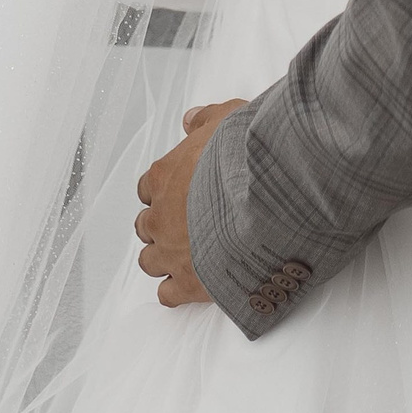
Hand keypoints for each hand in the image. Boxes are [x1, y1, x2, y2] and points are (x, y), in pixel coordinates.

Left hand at [135, 98, 247, 306]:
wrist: (266, 195)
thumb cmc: (246, 156)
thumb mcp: (228, 118)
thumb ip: (205, 119)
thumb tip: (190, 119)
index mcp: (165, 177)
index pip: (148, 188)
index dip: (163, 192)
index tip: (180, 192)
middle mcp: (160, 216)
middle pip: (146, 226)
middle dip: (161, 226)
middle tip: (186, 223)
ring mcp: (171, 252)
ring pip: (149, 261)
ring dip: (164, 258)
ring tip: (188, 254)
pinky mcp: (189, 282)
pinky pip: (168, 294)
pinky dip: (177, 290)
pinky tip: (193, 283)